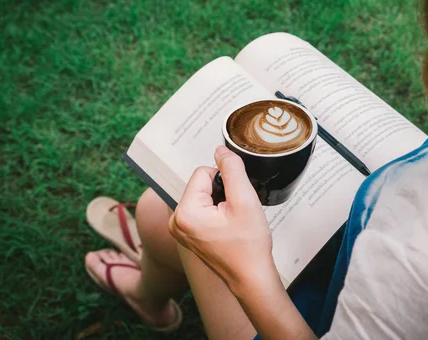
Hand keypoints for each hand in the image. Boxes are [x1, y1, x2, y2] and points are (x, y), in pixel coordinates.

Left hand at [169, 146, 279, 293]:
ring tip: (232, 223)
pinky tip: (227, 228)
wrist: (251, 277)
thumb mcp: (245, 200)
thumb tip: (220, 150)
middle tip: (235, 215)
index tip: (235, 202)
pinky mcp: (187, 233)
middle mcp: (176, 220)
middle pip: (202, 183)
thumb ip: (231, 169)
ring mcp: (180, 229)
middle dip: (222, 193)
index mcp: (185, 212)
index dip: (226, 181)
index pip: (204, 172)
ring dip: (220, 203)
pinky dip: (216, 212)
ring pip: (203, 195)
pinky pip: (202, 208)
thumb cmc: (248, 246)